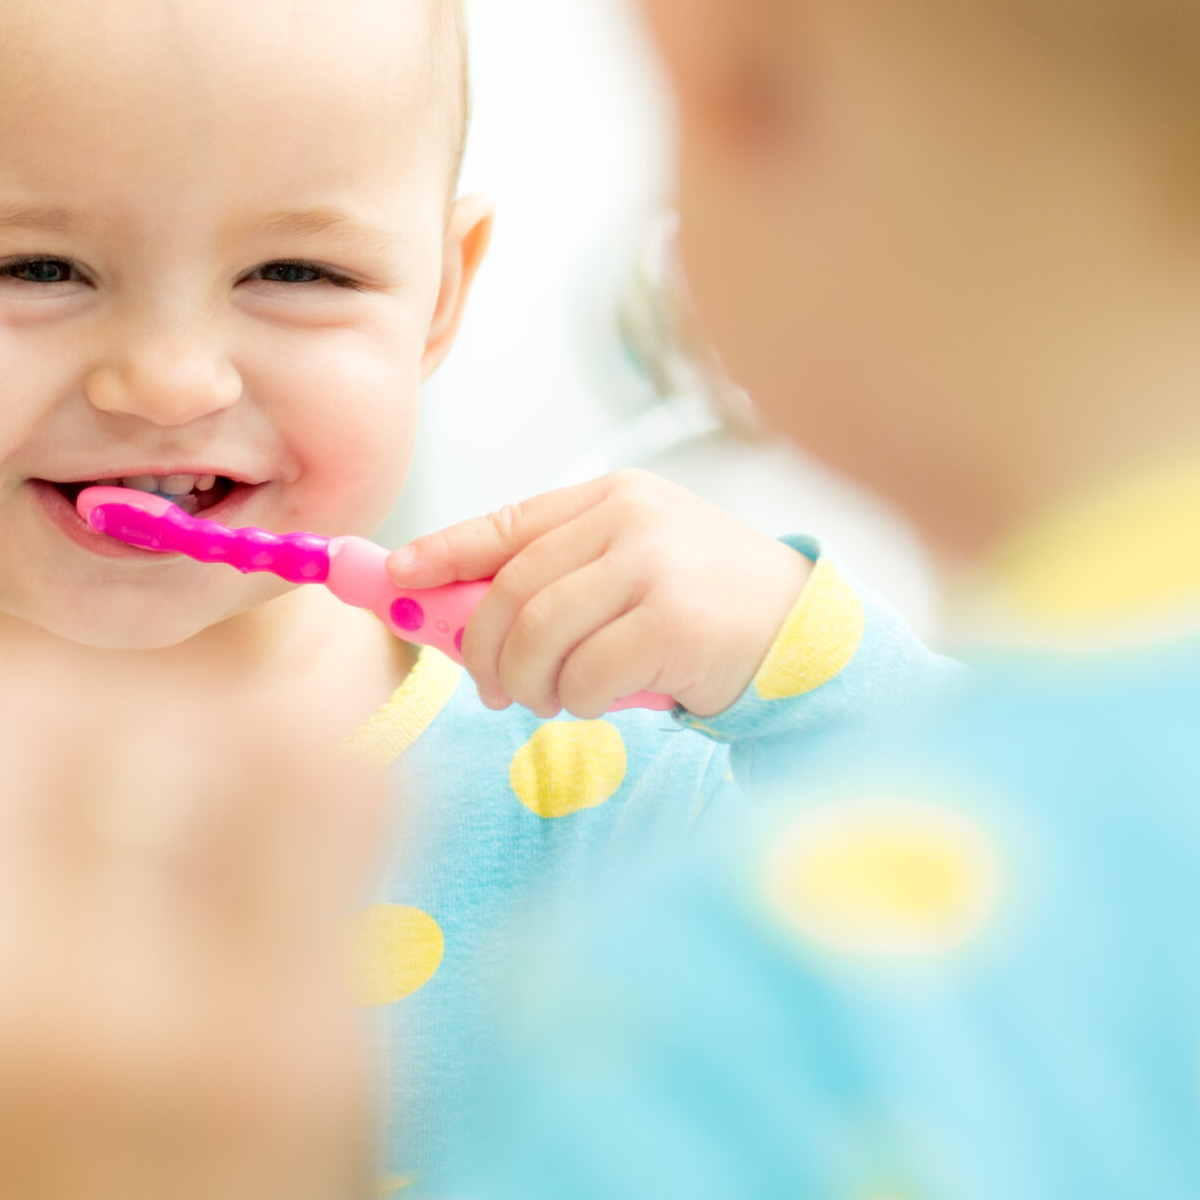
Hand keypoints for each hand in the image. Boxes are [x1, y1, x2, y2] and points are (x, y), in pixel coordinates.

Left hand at [388, 470, 811, 718]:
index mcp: (611, 497)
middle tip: (489, 688)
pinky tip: (597, 702)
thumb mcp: (630, 566)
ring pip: (540, 635)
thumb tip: (449, 613)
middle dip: (484, 650)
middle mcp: (631, 519)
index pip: (505, 522)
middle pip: (511, 590)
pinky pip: (586, 676)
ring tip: (546, 699)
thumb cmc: (700, 605)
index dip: (442, 553)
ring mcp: (657, 567)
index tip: (397, 579)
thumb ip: (555, 576)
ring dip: (528, 683)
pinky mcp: (678, 624)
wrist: (802, 633)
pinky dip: (576, 702)